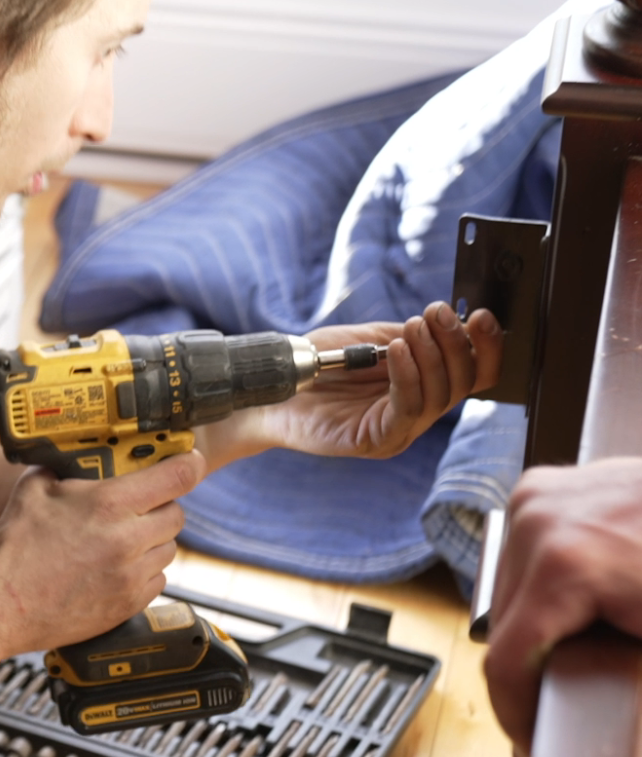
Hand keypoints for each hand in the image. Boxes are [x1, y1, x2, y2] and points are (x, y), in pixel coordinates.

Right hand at [0, 452, 202, 655]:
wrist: (0, 603)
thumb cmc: (13, 547)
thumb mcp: (34, 489)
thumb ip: (65, 467)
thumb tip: (79, 455)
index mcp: (108, 504)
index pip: (176, 478)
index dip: (189, 465)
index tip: (190, 461)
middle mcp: (127, 540)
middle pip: (176, 514)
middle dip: (161, 506)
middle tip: (137, 508)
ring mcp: (131, 576)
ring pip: (169, 549)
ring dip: (153, 541)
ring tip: (121, 541)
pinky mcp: (129, 605)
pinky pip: (157, 580)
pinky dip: (144, 572)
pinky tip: (116, 569)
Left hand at [203, 302, 502, 467]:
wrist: (271, 391)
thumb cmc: (316, 367)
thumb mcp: (369, 341)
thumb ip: (411, 335)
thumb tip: (450, 321)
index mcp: (422, 388)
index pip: (471, 373)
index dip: (484, 346)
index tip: (482, 316)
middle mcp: (417, 413)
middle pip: (463, 384)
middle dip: (456, 344)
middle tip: (435, 316)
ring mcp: (399, 431)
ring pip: (439, 396)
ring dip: (431, 355)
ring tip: (412, 329)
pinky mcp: (377, 441)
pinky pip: (406, 409)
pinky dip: (408, 376)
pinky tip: (397, 351)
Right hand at [484, 458, 641, 756]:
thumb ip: (617, 677)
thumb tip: (585, 725)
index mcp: (565, 566)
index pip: (506, 660)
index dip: (517, 713)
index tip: (532, 740)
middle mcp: (538, 525)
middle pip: (501, 624)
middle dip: (530, 666)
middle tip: (564, 694)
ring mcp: (537, 500)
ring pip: (507, 588)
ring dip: (533, 622)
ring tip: (575, 644)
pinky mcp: (543, 489)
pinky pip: (523, 553)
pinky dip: (544, 584)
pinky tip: (578, 600)